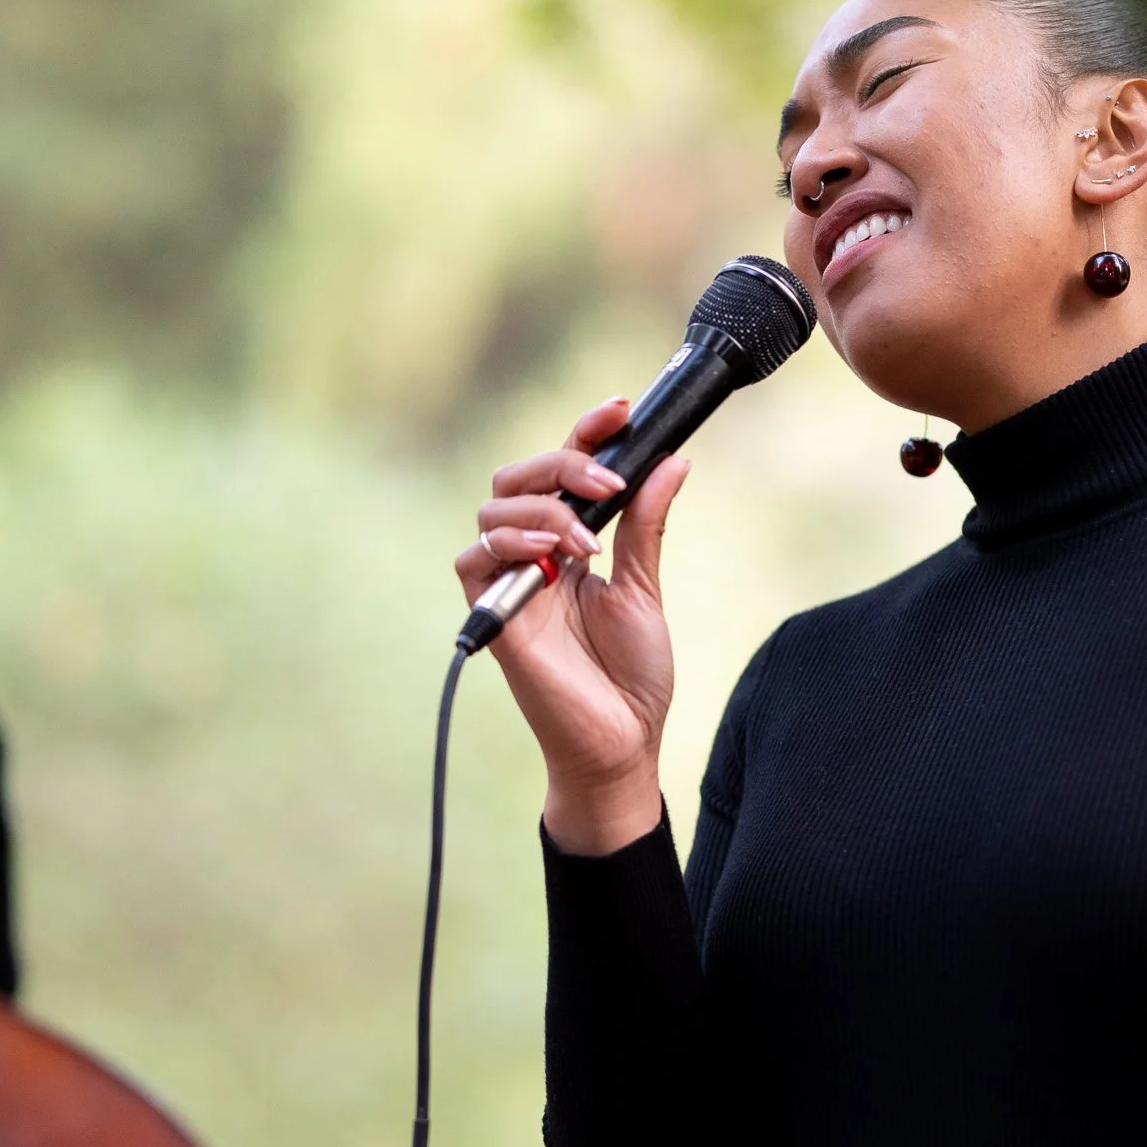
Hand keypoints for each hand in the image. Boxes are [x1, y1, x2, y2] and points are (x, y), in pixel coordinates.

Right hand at [456, 398, 688, 855]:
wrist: (622, 739)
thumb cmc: (631, 675)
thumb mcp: (644, 587)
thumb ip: (646, 525)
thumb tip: (673, 461)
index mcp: (569, 542)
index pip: (563, 468)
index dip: (585, 432)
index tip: (621, 408)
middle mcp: (533, 553)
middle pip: (517, 475)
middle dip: (561, 463)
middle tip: (608, 482)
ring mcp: (509, 581)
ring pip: (494, 506)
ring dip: (543, 507)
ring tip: (588, 541)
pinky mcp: (491, 613)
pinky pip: (473, 557)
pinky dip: (510, 541)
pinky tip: (551, 556)